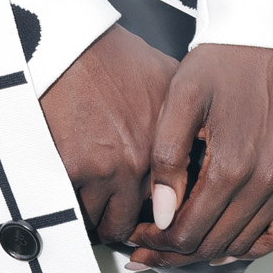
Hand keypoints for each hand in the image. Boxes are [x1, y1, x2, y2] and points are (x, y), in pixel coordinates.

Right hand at [39, 24, 175, 245]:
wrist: (71, 47)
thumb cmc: (115, 59)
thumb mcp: (168, 81)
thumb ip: (185, 117)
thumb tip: (201, 137)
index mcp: (165, 146)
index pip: (173, 204)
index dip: (162, 214)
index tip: (155, 217)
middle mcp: (140, 163)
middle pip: (140, 223)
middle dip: (131, 226)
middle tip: (121, 219)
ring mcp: (106, 170)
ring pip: (106, 226)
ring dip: (101, 220)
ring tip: (97, 211)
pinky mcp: (71, 171)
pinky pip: (75, 212)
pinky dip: (74, 210)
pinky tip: (76, 198)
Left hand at [130, 43, 272, 268]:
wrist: (268, 37)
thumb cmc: (223, 63)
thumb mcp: (180, 100)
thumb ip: (166, 159)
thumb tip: (162, 214)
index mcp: (232, 164)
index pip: (189, 230)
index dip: (157, 241)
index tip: (138, 236)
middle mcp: (266, 179)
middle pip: (214, 243)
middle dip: (176, 251)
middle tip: (149, 247)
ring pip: (244, 244)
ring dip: (208, 251)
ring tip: (180, 245)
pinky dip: (254, 246)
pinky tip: (229, 244)